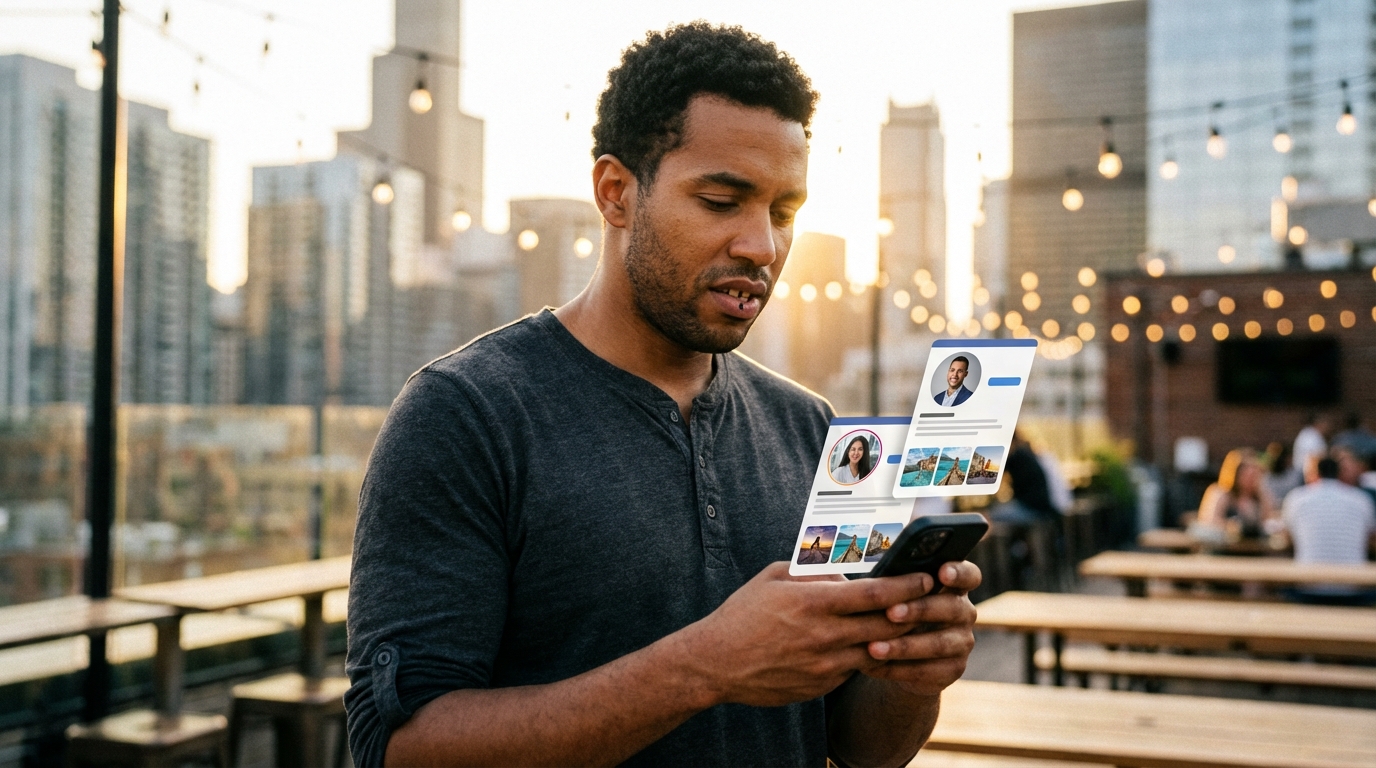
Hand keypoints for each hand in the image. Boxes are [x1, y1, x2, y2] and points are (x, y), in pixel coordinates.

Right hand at [676, 562, 935, 707]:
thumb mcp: (774, 577)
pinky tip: (870, 646)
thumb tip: (846, 570)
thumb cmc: (743, 614)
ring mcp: (824, 665)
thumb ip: (812, 571)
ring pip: (877, 651)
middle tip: (930, 601)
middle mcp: (824, 636)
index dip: (907, 585)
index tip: (925, 577)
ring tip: (907, 624)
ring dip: (895, 638)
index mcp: (814, 602)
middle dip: (913, 612)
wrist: (716, 663)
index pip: (876, 593)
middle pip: (887, 625)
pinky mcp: (821, 686)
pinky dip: (866, 656)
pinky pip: (854, 669)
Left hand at [859, 561, 980, 696]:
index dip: (960, 572)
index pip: (970, 574)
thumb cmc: (892, 611)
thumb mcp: (891, 593)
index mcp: (953, 586)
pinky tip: (873, 666)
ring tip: (873, 647)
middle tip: (890, 612)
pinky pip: (928, 671)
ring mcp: (961, 643)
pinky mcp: (953, 670)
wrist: (900, 657)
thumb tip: (851, 565)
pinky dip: (899, 669)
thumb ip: (887, 579)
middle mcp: (963, 612)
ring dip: (904, 646)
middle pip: (952, 608)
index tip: (941, 573)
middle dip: (920, 609)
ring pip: (938, 644)